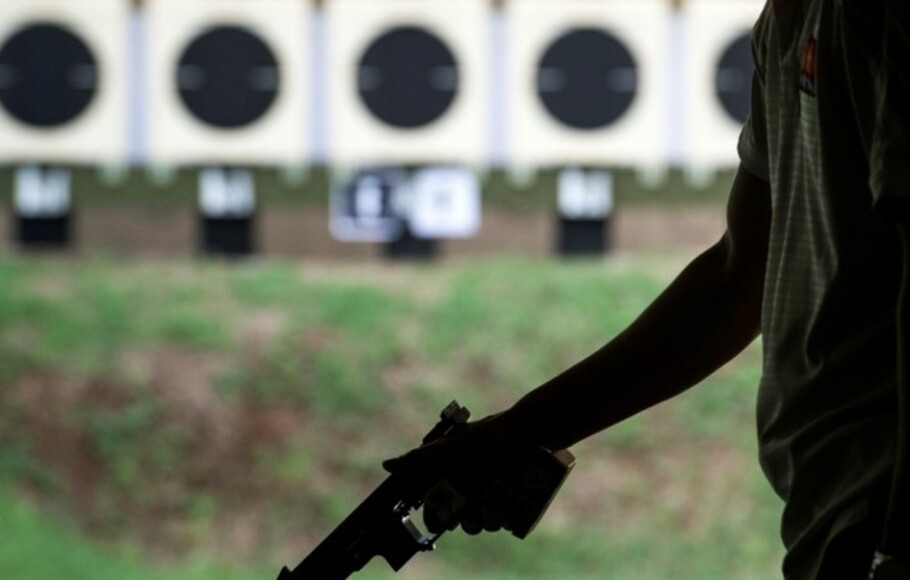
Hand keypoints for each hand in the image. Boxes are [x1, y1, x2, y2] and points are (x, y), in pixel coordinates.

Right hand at [383, 411, 525, 535]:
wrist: (531, 430)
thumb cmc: (489, 435)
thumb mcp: (451, 447)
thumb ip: (419, 459)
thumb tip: (387, 465)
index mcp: (453, 473)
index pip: (436, 502)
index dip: (434, 513)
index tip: (437, 518)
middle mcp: (471, 485)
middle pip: (457, 517)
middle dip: (460, 520)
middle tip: (467, 515)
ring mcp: (492, 494)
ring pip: (480, 522)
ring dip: (481, 522)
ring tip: (489, 511)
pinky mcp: (514, 499)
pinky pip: (503, 520)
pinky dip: (501, 519)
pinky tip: (503, 511)